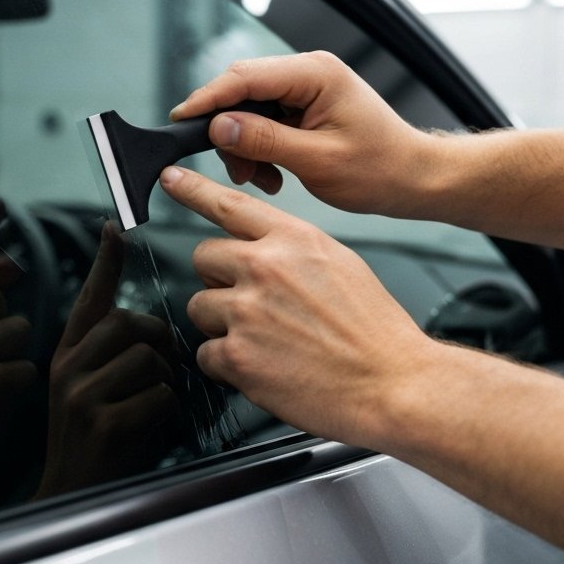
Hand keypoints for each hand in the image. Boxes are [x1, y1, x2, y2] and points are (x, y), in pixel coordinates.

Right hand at [35, 225, 176, 497]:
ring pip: (149, 358)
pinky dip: (167, 410)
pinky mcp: (105, 423)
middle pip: (128, 322)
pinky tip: (150, 425)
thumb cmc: (94, 440)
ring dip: (165, 379)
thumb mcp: (84, 388)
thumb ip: (108, 355)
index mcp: (66, 354)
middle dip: (158, 339)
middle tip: (166, 363)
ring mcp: (83, 395)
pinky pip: (160, 395)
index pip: (88, 298)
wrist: (73, 496)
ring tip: (154, 401)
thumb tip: (151, 331)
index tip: (113, 229)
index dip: (104, 261)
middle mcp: (68, 368)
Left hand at [159, 165, 432, 449]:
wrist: (393, 383)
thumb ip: (291, 250)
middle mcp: (264, 267)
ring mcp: (247, 310)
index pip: (230, 204)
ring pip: (199, 306)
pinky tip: (264, 369)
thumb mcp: (338, 263)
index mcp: (293, 239)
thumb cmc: (373, 329)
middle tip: (250, 304)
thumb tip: (259, 250)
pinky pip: (206, 354)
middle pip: (202, 257)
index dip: (194, 190)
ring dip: (221, 325)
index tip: (170, 179)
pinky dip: (228, 365)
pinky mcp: (238, 355)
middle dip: (218, 280)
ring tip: (264, 341)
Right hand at [170, 51, 432, 215]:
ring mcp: (306, 88)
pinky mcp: (304, 106)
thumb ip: (265, 141)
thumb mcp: (318, 161)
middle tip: (235, 169)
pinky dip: (259, 148)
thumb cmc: (380, 168)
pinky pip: (264, 121)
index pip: (245, 77)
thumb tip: (220, 127)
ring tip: (261, 179)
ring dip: (245, 146)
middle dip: (229, 132)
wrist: (412, 177)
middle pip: (242, 91)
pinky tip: (272, 174)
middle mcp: (308, 72)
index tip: (182, 119)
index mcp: (315, 74)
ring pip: (249, 110)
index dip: (209, 99)